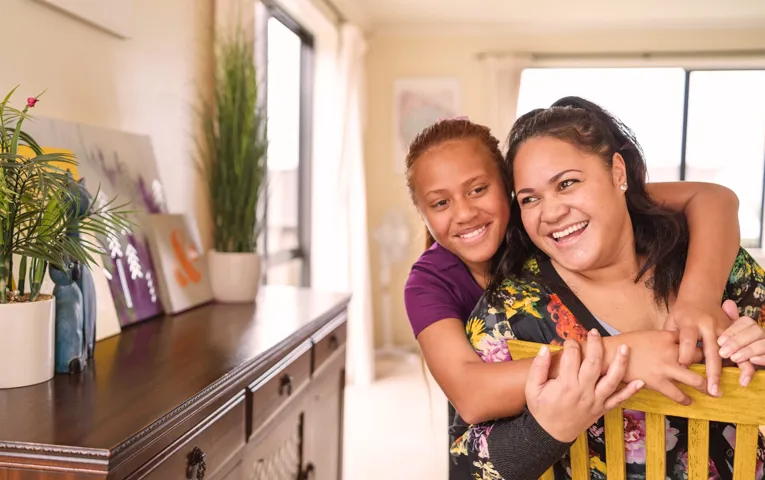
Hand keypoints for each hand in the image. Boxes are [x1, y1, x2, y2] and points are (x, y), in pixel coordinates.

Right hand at [526, 330, 643, 442]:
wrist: (551, 434)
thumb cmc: (541, 410)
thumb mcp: (532, 388)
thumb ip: (538, 367)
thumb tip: (544, 348)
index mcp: (565, 385)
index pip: (571, 357)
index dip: (571, 344)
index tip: (570, 341)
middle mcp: (583, 391)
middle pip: (594, 363)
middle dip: (595, 345)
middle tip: (594, 333)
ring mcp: (595, 400)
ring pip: (611, 379)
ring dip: (620, 363)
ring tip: (624, 348)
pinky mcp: (602, 408)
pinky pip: (618, 400)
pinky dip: (630, 392)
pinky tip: (640, 382)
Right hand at [608, 330, 706, 404]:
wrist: (609, 354)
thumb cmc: (626, 344)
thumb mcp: (648, 335)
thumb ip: (665, 339)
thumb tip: (678, 344)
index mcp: (667, 336)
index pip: (693, 340)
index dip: (704, 347)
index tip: (713, 352)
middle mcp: (671, 351)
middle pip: (701, 358)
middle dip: (712, 366)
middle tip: (720, 373)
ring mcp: (666, 367)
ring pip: (696, 379)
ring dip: (706, 387)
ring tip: (714, 392)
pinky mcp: (657, 382)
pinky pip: (677, 393)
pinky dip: (685, 399)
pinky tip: (690, 401)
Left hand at [663, 300, 730, 396]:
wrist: (700, 296)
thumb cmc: (681, 314)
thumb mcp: (671, 321)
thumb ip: (669, 338)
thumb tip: (664, 360)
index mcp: (689, 322)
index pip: (688, 340)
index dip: (685, 354)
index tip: (683, 368)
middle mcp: (707, 326)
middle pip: (710, 350)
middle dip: (711, 371)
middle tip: (710, 390)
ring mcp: (721, 328)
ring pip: (726, 352)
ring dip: (726, 371)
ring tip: (722, 388)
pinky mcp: (730, 331)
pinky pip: (736, 348)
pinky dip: (738, 363)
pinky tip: (737, 378)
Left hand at [718, 299, 761, 385]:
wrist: (753, 366)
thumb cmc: (736, 350)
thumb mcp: (731, 337)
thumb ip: (729, 321)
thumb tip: (728, 303)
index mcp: (751, 326)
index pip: (745, 322)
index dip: (732, 331)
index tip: (719, 342)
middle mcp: (763, 333)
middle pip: (756, 331)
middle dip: (738, 342)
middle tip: (723, 352)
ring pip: (763, 343)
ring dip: (748, 351)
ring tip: (734, 358)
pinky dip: (762, 358)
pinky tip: (752, 361)